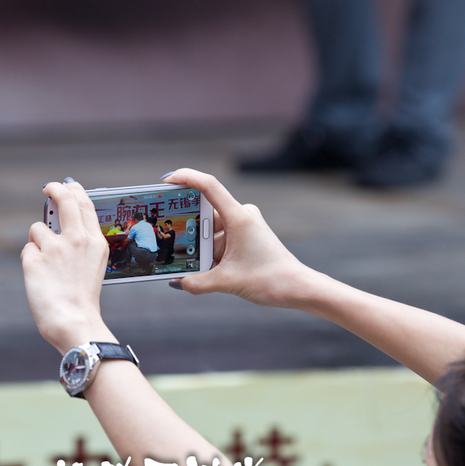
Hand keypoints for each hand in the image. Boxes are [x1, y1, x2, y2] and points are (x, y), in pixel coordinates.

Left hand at [21, 179, 116, 353]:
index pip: (85, 204)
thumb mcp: (93, 265)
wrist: (74, 321)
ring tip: (47, 265)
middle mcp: (77, 239)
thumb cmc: (82, 298)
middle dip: (55, 189)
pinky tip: (41, 278)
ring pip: (38, 229)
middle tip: (48, 188)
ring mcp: (55, 248)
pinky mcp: (34, 259)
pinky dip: (31, 261)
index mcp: (95, 242)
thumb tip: (59, 224)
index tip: (67, 185)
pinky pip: (28, 250)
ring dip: (39, 242)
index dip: (74, 190)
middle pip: (64, 200)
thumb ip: (82, 243)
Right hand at [163, 168, 319, 308]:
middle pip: (205, 214)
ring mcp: (245, 225)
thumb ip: (197, 282)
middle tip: (176, 246)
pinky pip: (220, 239)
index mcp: (239, 217)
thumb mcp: (227, 282)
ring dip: (201, 249)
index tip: (167, 181)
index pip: (209, 186)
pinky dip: (211, 253)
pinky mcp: (246, 236)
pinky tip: (205, 270)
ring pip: (211, 231)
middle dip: (190, 233)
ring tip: (194, 268)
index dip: (186, 177)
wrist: (297, 287)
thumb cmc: (270, 279)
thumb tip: (177, 282)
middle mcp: (242, 215)